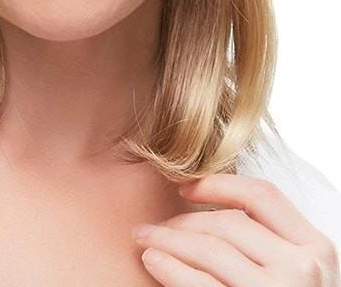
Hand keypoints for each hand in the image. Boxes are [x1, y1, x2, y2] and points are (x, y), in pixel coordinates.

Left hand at [132, 173, 339, 285]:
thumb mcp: (300, 273)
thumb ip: (272, 242)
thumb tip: (208, 208)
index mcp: (316, 247)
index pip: (261, 195)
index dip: (219, 184)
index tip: (185, 188)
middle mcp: (301, 267)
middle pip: (228, 223)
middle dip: (184, 220)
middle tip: (156, 225)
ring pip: (209, 248)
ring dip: (169, 239)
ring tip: (145, 239)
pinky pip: (200, 284)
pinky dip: (171, 268)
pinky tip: (153, 261)